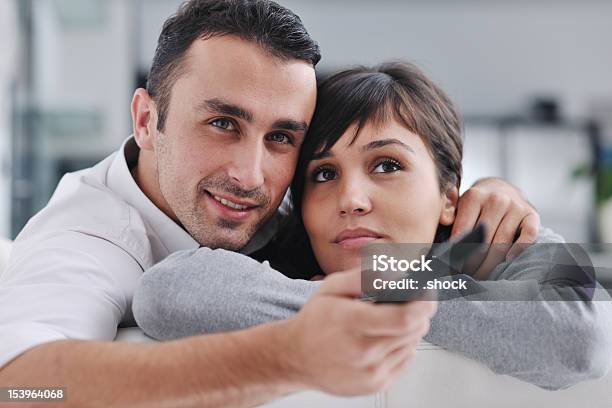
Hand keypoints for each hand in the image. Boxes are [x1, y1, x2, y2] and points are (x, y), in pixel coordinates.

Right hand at [282, 270, 436, 395]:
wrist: (295, 358)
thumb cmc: (315, 322)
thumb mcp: (332, 287)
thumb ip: (365, 277)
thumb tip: (395, 273)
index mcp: (352, 323)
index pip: (405, 317)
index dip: (424, 303)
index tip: (428, 292)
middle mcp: (363, 352)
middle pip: (415, 330)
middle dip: (418, 312)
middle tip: (407, 302)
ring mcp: (370, 372)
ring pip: (413, 344)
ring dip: (408, 329)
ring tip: (386, 321)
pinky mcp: (375, 384)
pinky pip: (406, 360)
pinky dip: (402, 346)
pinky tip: (382, 339)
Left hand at [451, 177, 539, 277]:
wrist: (503, 189)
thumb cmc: (476, 204)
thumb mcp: (459, 203)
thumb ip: (447, 210)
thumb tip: (444, 221)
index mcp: (475, 196)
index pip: (464, 232)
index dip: (457, 253)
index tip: (452, 267)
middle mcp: (497, 199)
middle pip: (483, 240)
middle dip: (473, 262)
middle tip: (466, 275)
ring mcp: (516, 207)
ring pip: (503, 242)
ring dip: (491, 263)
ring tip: (480, 275)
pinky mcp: (532, 214)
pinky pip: (528, 235)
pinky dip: (519, 249)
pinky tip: (508, 261)